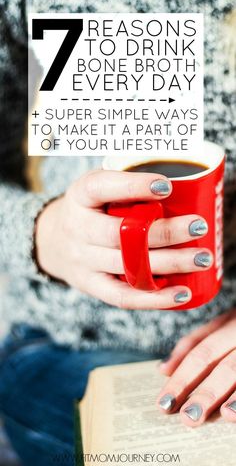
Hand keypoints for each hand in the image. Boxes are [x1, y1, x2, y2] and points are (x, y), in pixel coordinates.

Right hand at [35, 169, 211, 308]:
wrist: (52, 240)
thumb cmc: (89, 209)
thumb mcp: (97, 187)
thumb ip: (126, 185)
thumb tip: (182, 187)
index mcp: (80, 195)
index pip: (102, 187)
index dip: (134, 187)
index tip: (167, 186)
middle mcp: (78, 229)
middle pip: (121, 234)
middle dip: (164, 232)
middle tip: (198, 226)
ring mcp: (83, 261)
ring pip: (127, 266)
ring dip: (169, 264)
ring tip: (201, 258)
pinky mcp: (91, 285)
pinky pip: (122, 296)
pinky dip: (154, 298)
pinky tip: (182, 293)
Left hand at [157, 309, 235, 425]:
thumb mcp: (222, 322)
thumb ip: (194, 342)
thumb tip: (163, 368)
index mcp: (230, 324)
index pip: (201, 352)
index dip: (182, 378)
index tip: (164, 401)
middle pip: (224, 367)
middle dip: (205, 393)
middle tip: (187, 417)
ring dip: (232, 398)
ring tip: (221, 416)